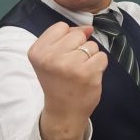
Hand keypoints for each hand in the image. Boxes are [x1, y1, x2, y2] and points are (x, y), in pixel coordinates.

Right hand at [27, 23, 108, 139]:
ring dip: (90, 57)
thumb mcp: (50, 58)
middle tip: (71, 66)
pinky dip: (99, 65)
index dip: (67, 39)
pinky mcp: (87, 73)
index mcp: (37, 51)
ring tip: (79, 72)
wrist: (63, 112)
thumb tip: (89, 28)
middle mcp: (51, 57)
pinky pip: (102, 57)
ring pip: (91, 45)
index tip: (62, 55)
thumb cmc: (58, 82)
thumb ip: (65, 38)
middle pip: (78, 34)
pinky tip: (89, 76)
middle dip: (79, 47)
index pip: (61, 27)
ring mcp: (70, 65)